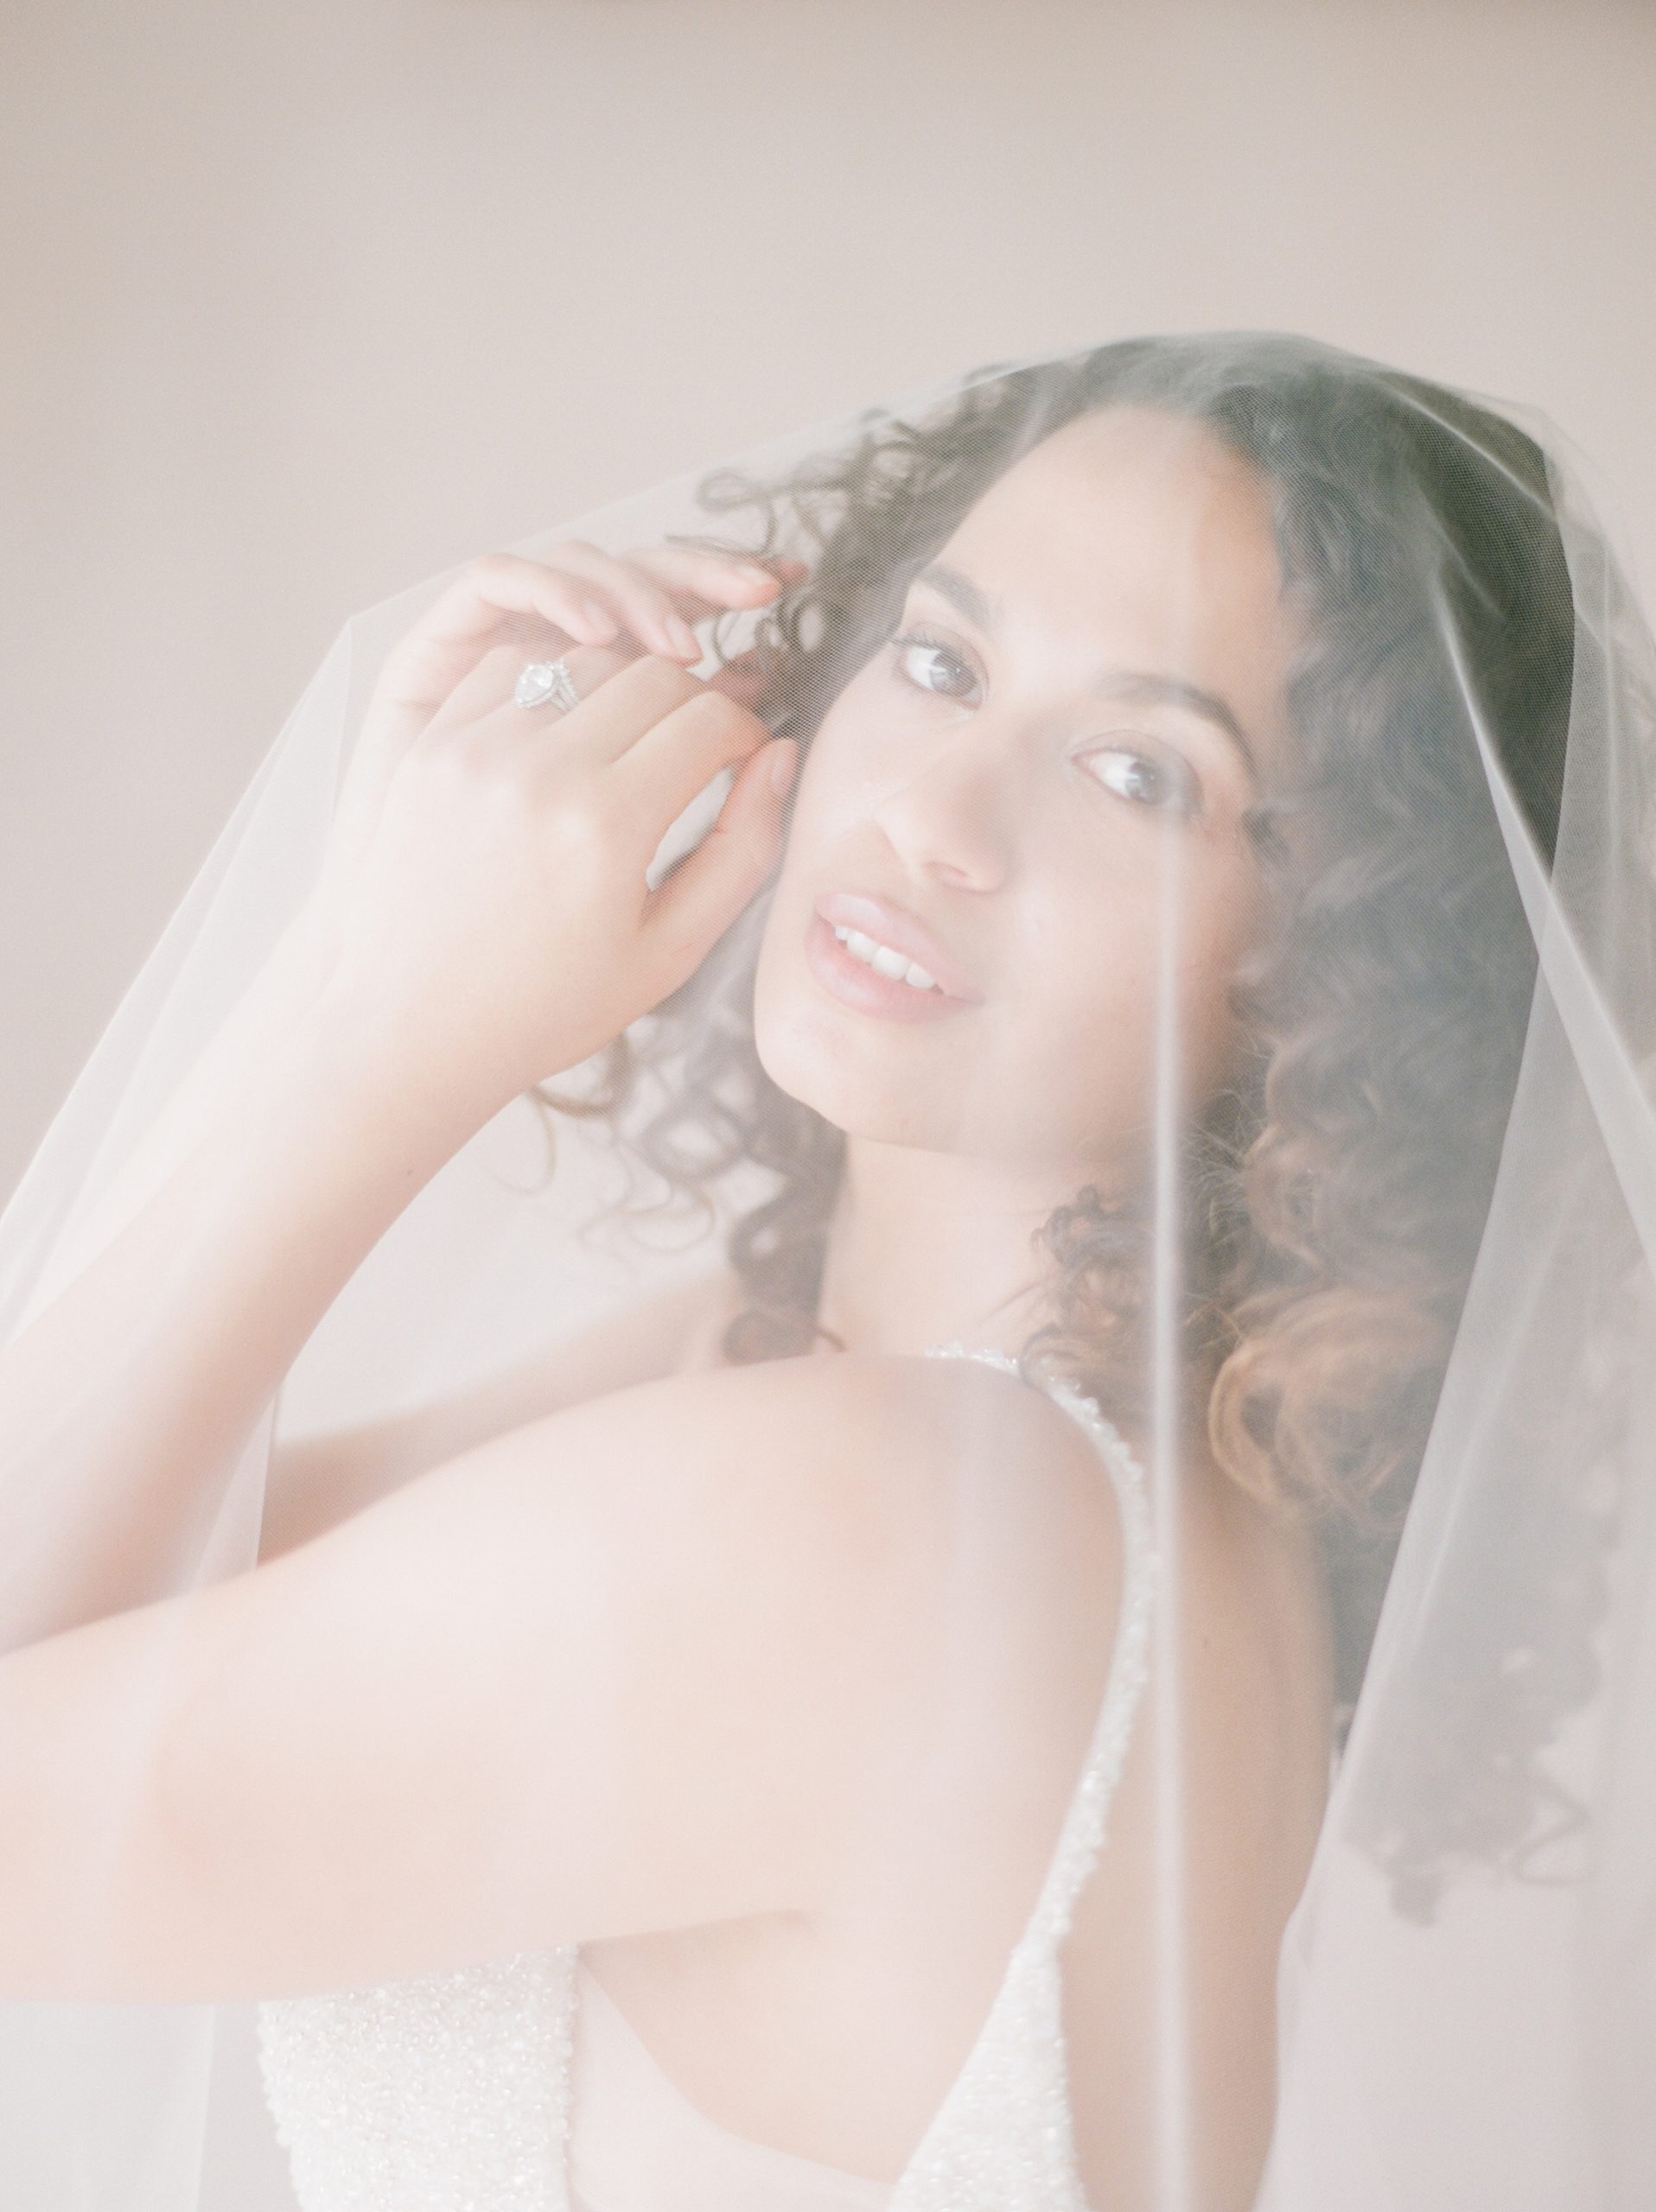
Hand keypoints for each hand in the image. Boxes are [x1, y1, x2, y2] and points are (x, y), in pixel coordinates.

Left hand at [300, 538, 805, 969]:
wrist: (407, 1029)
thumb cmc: (544, 1007)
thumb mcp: (669, 952)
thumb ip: (743, 850)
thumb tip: (780, 758)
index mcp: (607, 827)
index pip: (710, 720)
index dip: (746, 732)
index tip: (744, 760)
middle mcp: (539, 772)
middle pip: (653, 677)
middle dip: (692, 704)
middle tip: (694, 751)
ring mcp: (474, 750)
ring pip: (583, 660)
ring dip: (622, 687)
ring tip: (628, 746)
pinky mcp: (427, 746)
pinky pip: (508, 667)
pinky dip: (550, 681)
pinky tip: (562, 735)